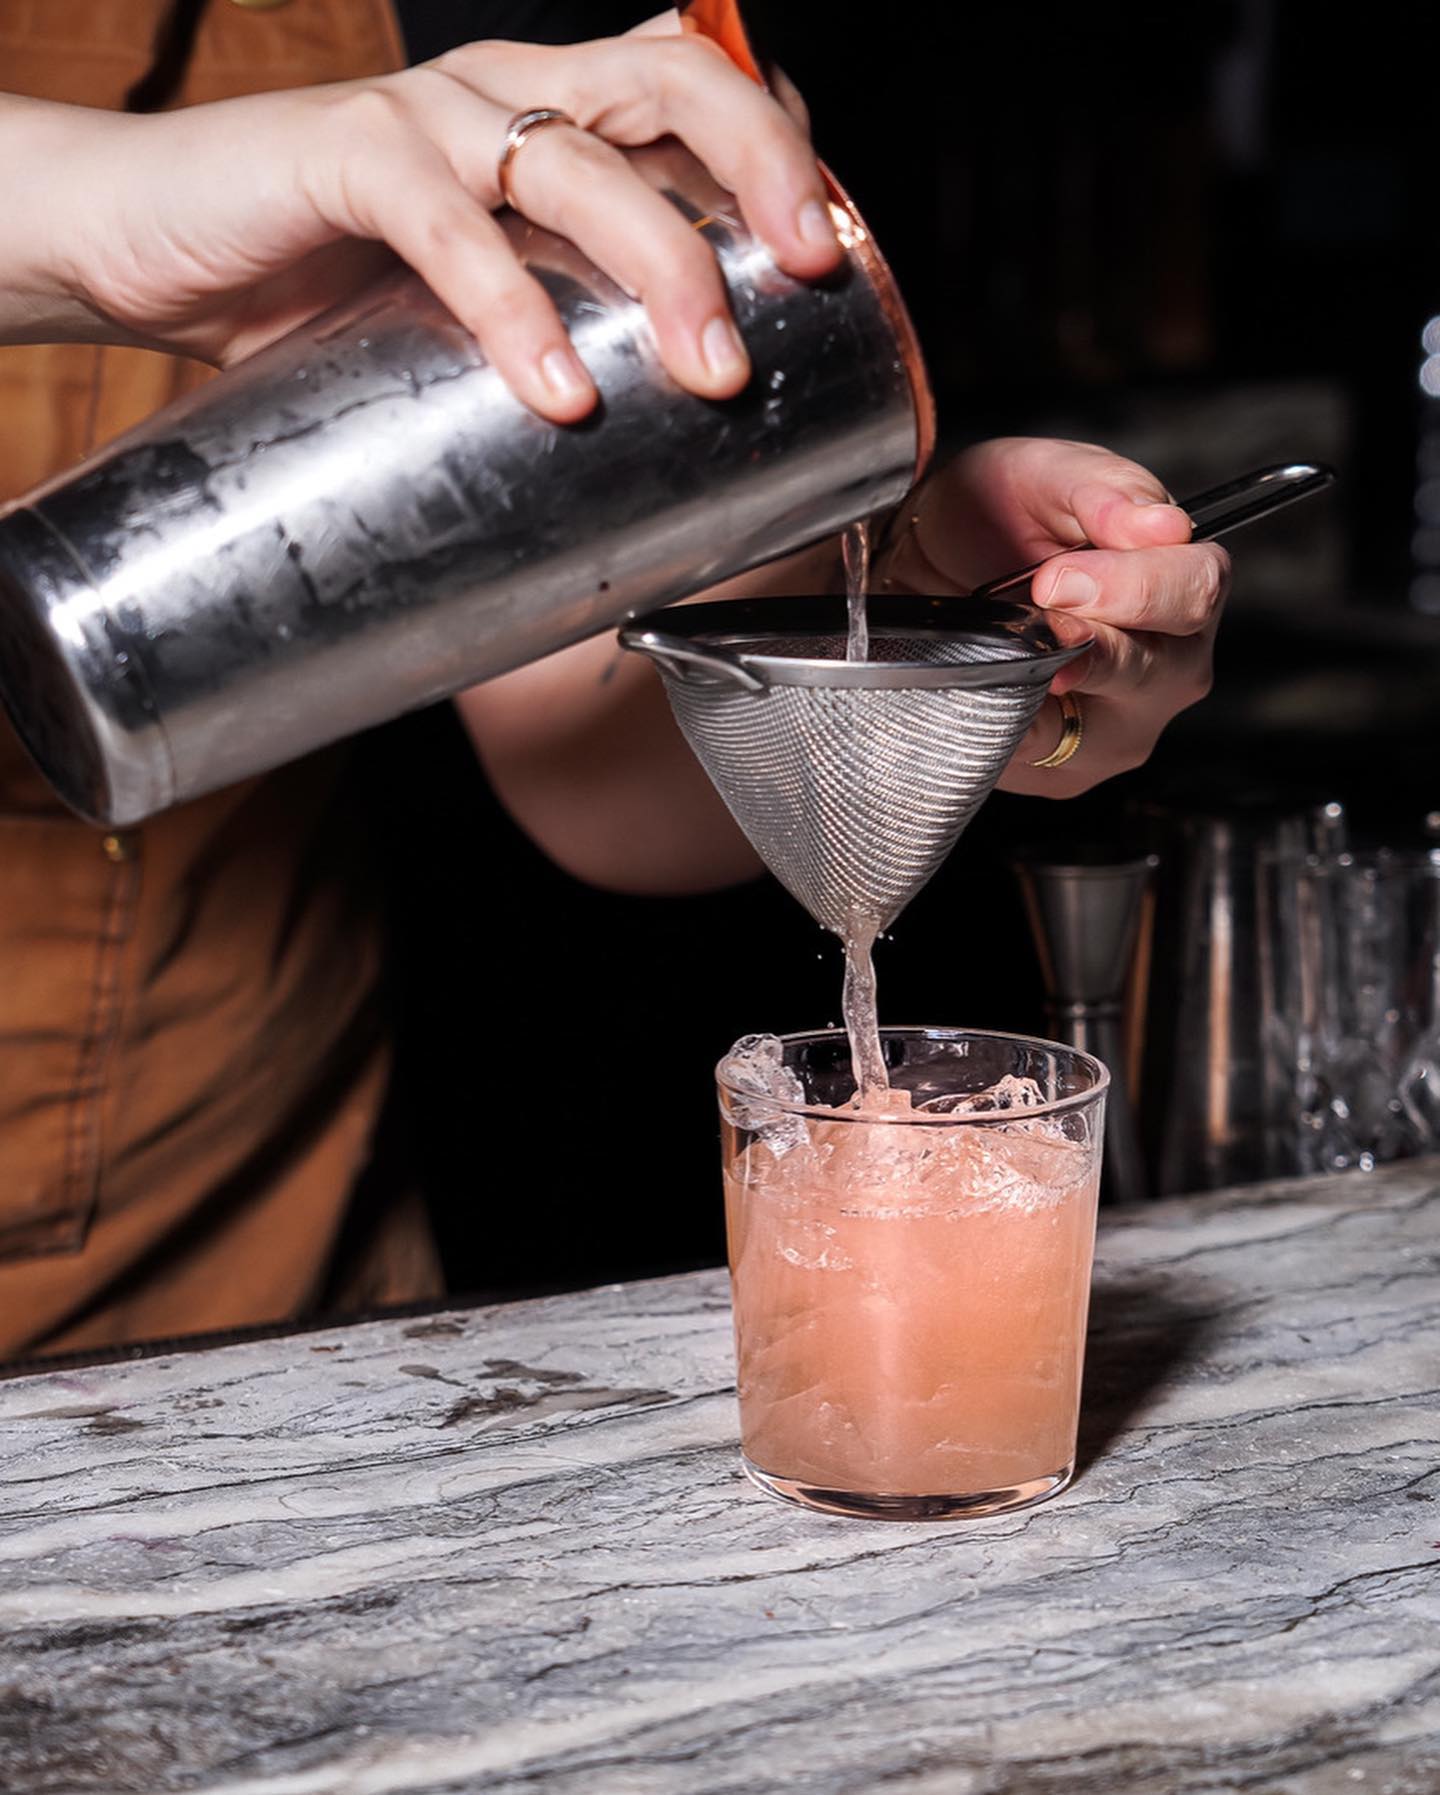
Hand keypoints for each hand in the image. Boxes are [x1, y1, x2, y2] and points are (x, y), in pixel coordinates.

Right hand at [0, 12, 838, 420]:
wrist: (151, 247)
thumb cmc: (323, 283)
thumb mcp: (472, 302)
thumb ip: (559, 316)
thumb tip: (665, 422)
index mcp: (549, 116)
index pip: (697, 95)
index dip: (780, 156)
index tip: (838, 260)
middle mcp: (501, 95)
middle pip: (666, 87)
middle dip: (757, 181)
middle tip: (806, 286)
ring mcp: (424, 117)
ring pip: (572, 158)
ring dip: (658, 261)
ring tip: (708, 371)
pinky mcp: (340, 153)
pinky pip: (442, 219)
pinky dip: (508, 305)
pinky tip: (556, 389)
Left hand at [875, 437, 1228, 792]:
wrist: (919, 567)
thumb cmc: (996, 516)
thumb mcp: (1042, 475)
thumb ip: (1103, 490)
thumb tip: (1163, 524)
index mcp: (1183, 583)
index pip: (1196, 592)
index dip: (1132, 588)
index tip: (1058, 579)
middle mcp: (1169, 665)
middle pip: (1162, 672)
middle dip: (1093, 647)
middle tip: (1034, 617)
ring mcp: (1119, 728)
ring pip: (1103, 732)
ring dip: (1045, 693)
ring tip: (1005, 657)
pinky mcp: (1062, 770)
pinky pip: (1038, 762)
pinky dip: (1004, 726)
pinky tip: (979, 692)